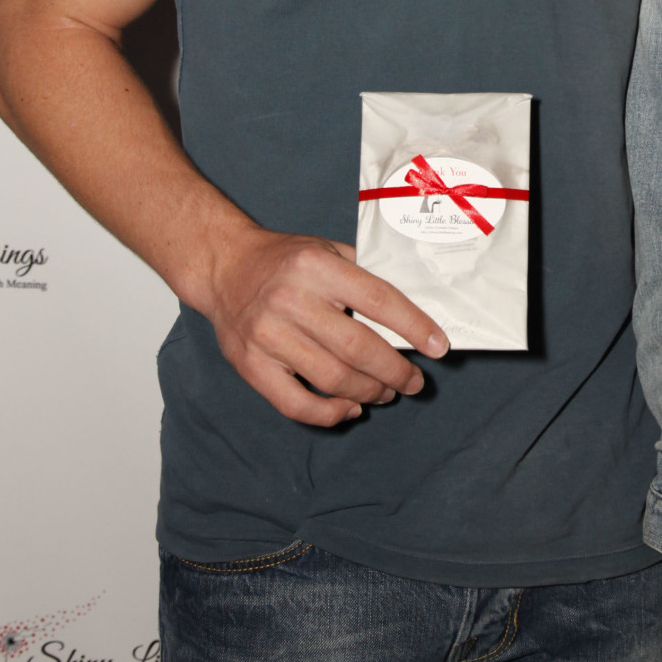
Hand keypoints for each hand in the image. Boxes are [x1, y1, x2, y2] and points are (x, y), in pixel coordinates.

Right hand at [206, 229, 448, 427]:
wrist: (223, 266)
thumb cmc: (283, 260)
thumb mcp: (325, 248)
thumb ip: (364, 273)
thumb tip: (415, 308)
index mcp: (316, 266)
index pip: (378, 300)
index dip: (413, 327)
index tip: (437, 347)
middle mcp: (290, 299)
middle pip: (358, 348)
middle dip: (396, 371)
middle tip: (415, 381)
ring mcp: (267, 335)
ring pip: (332, 379)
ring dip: (369, 392)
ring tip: (387, 392)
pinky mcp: (250, 365)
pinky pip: (295, 403)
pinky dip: (328, 413)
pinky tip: (350, 407)